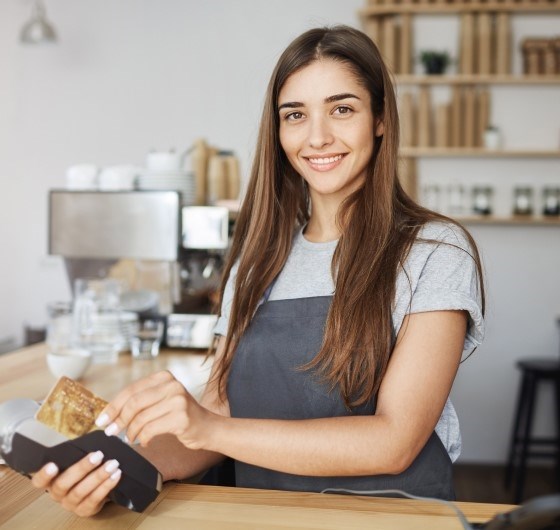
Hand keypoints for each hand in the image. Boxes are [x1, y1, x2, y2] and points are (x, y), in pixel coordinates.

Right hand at [31, 451, 120, 516]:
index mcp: (50, 480)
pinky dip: (106, 486)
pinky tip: (115, 475)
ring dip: (98, 476)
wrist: (96, 487)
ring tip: (112, 464)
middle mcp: (57, 494)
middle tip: (98, 455)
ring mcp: (70, 504)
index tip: (53, 464)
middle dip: (81, 468)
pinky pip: (94, 499)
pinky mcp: (85, 510)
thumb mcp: (77, 459)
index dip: (44, 474)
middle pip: (63, 483)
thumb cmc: (83, 469)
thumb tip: (89, 438)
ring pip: (80, 491)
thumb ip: (76, 452)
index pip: (39, 481)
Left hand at [96, 370, 212, 449]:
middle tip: (111, 432)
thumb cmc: (180, 416)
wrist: (208, 427)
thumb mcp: (162, 400)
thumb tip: (109, 413)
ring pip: (141, 418)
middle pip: (134, 403)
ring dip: (131, 432)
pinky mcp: (181, 417)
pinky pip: (150, 430)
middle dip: (119, 420)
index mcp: (164, 377)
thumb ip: (141, 401)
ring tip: (131, 438)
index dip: (113, 406)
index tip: (101, 420)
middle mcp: (172, 385)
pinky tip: (145, 442)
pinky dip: (143, 439)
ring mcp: (178, 400)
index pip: (131, 390)